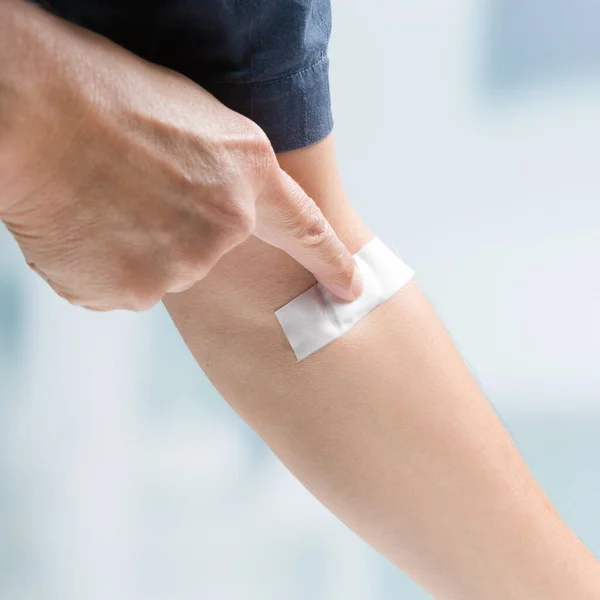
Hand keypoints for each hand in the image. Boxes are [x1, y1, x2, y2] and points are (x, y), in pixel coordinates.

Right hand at [0, 1, 361, 310]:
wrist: (36, 111)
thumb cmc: (109, 96)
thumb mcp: (197, 118)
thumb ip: (226, 173)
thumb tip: (223, 211)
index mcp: (247, 177)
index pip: (306, 231)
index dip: (332, 262)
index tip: (352, 289)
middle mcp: (224, 229)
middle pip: (208, 252)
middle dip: (177, 229)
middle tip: (132, 187)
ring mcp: (180, 266)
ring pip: (160, 271)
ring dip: (133, 246)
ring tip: (101, 199)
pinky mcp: (133, 292)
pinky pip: (122, 287)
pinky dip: (103, 264)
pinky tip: (83, 225)